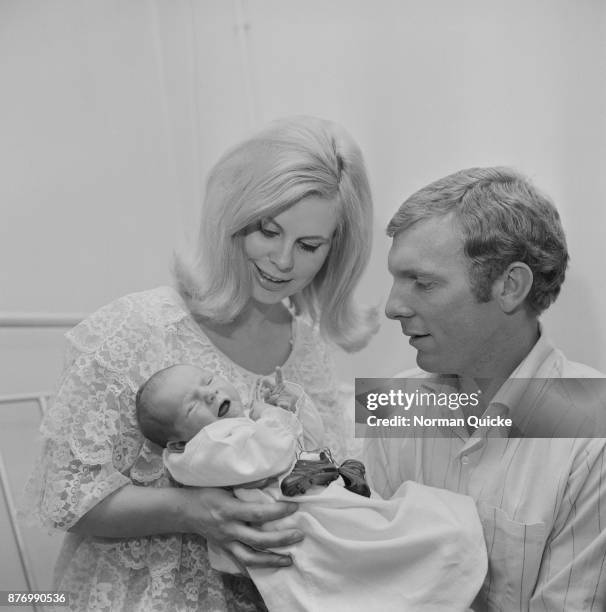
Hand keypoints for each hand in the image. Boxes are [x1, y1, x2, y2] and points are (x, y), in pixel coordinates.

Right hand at [179, 486, 302, 567]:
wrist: (185, 511)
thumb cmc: (205, 493)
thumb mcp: (224, 483)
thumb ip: (247, 483)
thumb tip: (271, 478)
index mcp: (229, 510)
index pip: (257, 513)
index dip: (278, 512)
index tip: (294, 507)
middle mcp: (228, 529)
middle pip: (258, 539)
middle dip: (281, 539)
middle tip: (299, 534)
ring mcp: (226, 542)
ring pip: (251, 558)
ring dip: (272, 560)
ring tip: (289, 559)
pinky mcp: (225, 550)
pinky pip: (242, 562)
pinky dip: (258, 566)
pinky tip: (271, 565)